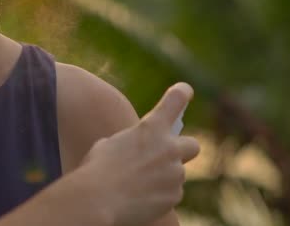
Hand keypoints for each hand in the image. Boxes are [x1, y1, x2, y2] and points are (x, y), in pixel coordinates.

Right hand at [76, 82, 200, 225]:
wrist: (97, 199)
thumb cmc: (97, 168)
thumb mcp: (111, 145)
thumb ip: (132, 143)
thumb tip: (140, 153)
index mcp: (152, 128)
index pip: (175, 100)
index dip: (181, 93)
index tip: (185, 91)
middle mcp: (169, 148)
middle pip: (192, 145)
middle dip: (182, 150)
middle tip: (167, 157)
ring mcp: (175, 173)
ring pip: (176, 175)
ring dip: (164, 178)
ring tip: (138, 186)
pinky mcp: (174, 196)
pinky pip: (170, 195)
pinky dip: (158, 197)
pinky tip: (139, 200)